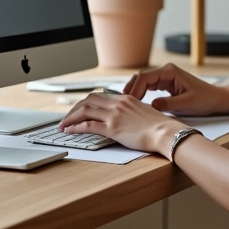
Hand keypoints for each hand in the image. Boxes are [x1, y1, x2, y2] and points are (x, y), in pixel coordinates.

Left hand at [59, 92, 179, 154]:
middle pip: (88, 100)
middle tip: (67, 117)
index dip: (85, 102)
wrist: (165, 132)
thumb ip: (131, 111)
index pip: (99, 96)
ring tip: (63, 125)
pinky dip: (76, 127)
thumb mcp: (144, 112)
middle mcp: (118, 103)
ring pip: (84, 111)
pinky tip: (70, 131)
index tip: (79, 109)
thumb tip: (125, 118)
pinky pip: (88, 125)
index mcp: (125, 98)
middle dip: (74, 109)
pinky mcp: (113, 128)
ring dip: (70, 118)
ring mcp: (114, 115)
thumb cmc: (159, 126)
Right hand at [123, 63, 225, 115]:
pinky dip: (141, 93)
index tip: (130, 102)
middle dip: (131, 89)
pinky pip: (149, 86)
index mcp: (170, 71)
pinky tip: (136, 103)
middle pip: (141, 77)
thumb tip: (151, 105)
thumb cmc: (204, 99)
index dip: (135, 89)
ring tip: (126, 104)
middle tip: (122, 104)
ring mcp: (165, 77)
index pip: (145, 77)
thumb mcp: (187, 104)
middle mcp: (166, 71)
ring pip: (143, 81)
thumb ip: (168, 104)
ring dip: (135, 91)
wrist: (216, 99)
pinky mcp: (166, 84)